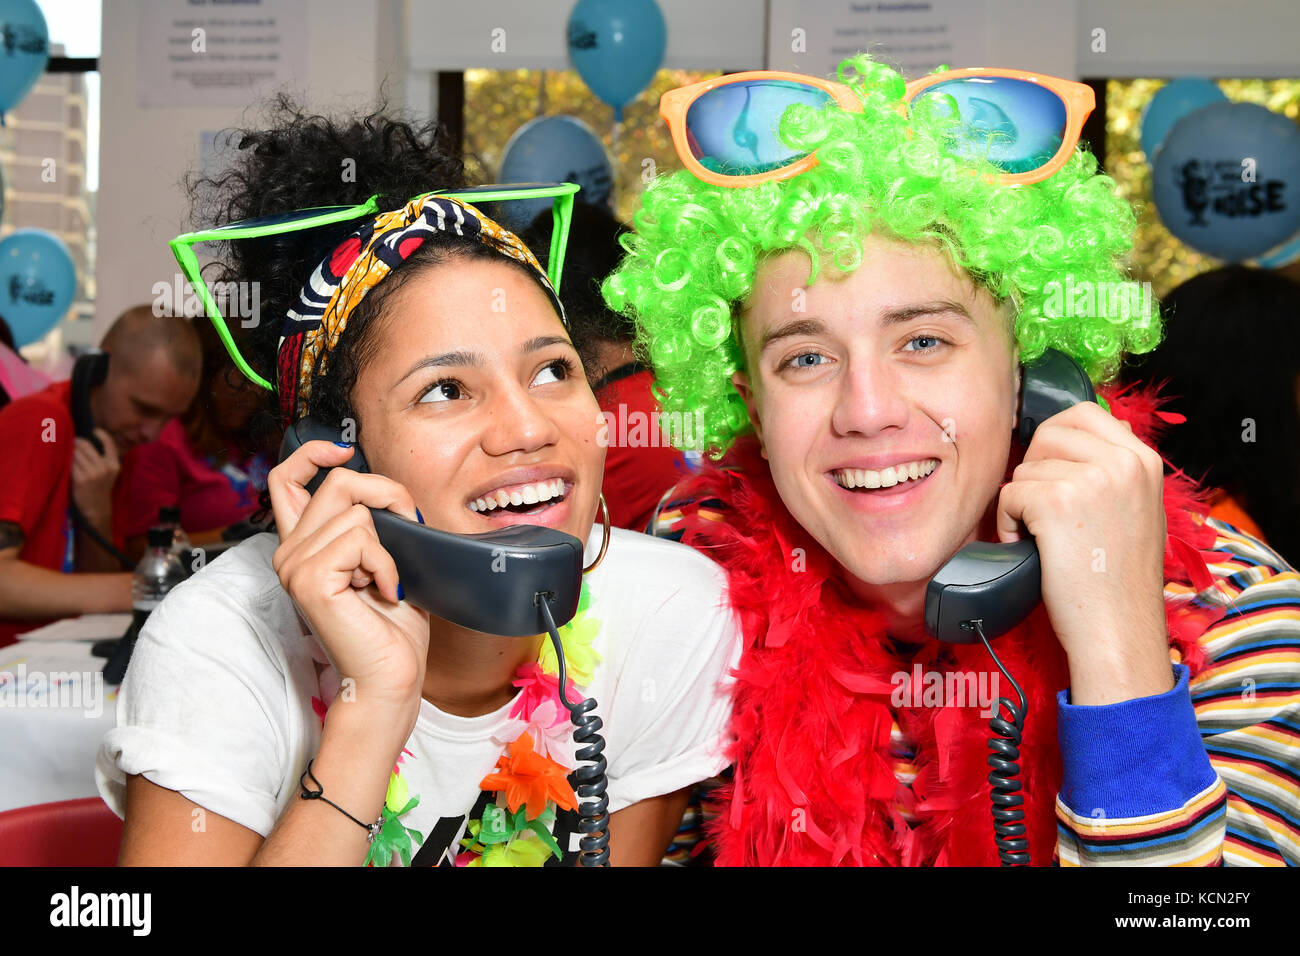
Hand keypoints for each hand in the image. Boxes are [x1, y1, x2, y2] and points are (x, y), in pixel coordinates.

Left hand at [71, 428, 119, 520]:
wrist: (96, 507)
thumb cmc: (100, 487)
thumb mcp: (110, 472)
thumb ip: (104, 458)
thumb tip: (85, 440)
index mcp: (114, 464)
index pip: (109, 443)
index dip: (101, 434)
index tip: (94, 431)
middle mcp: (105, 467)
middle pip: (86, 446)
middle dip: (77, 443)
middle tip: (72, 443)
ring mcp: (93, 473)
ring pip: (76, 453)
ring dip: (70, 452)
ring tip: (69, 455)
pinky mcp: (80, 479)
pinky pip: (70, 464)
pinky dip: (67, 463)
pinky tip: (67, 465)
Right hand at [268, 440, 429, 728]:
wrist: (391, 678)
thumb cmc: (393, 628)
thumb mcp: (385, 559)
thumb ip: (371, 524)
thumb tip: (384, 491)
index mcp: (304, 546)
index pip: (284, 480)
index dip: (312, 454)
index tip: (344, 452)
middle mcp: (290, 553)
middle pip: (339, 483)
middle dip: (388, 494)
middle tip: (409, 529)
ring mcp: (295, 566)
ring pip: (357, 512)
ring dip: (390, 544)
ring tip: (386, 580)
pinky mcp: (310, 579)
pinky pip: (362, 539)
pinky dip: (387, 563)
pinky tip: (385, 592)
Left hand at [997, 403, 1172, 703]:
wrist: (1118, 629)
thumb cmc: (1116, 578)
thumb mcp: (1135, 509)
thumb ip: (1110, 471)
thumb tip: (1068, 436)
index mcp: (1143, 459)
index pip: (1083, 413)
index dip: (1054, 442)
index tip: (1051, 475)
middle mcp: (1123, 461)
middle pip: (1048, 434)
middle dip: (1034, 471)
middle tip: (1044, 512)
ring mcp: (1091, 479)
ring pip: (1025, 468)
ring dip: (1021, 504)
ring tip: (1044, 539)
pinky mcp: (1057, 501)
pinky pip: (1009, 494)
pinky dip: (1007, 524)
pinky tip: (1030, 549)